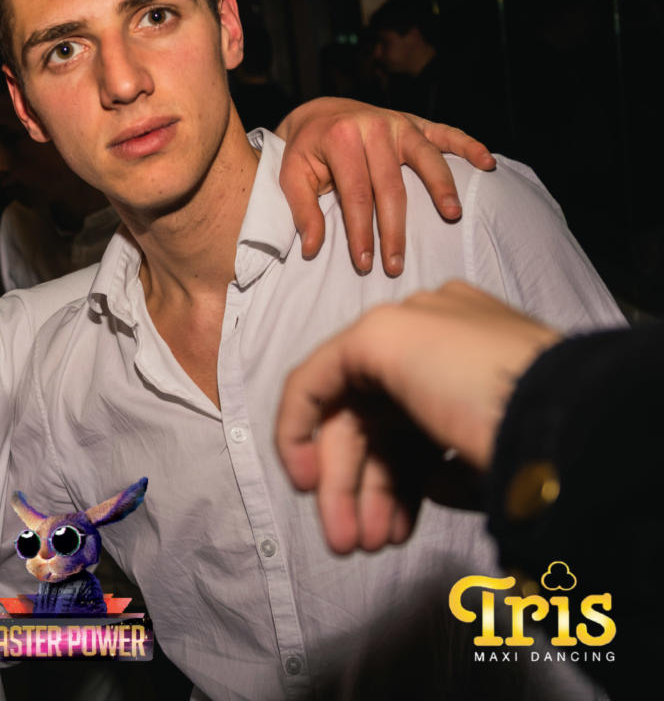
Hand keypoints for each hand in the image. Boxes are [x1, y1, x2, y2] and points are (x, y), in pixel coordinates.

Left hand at [274, 98, 495, 275]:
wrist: (318, 112)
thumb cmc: (306, 150)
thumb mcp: (291, 176)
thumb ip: (302, 210)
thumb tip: (312, 248)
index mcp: (342, 139)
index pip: (356, 195)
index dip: (361, 232)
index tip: (365, 263)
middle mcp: (375, 127)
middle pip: (391, 186)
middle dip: (394, 230)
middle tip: (397, 264)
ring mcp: (399, 122)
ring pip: (425, 159)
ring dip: (441, 187)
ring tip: (452, 216)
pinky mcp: (415, 122)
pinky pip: (446, 132)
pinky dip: (469, 145)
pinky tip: (487, 163)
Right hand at [274, 281, 559, 553]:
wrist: (567, 423)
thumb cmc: (468, 375)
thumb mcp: (383, 338)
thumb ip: (327, 368)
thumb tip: (316, 406)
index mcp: (407, 324)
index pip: (331, 382)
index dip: (303, 433)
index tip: (305, 485)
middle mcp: (433, 358)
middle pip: (362, 430)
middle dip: (346, 488)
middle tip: (345, 542)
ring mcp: (463, 402)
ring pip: (398, 456)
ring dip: (377, 501)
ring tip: (378, 544)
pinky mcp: (491, 442)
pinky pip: (441, 470)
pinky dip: (424, 493)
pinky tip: (421, 514)